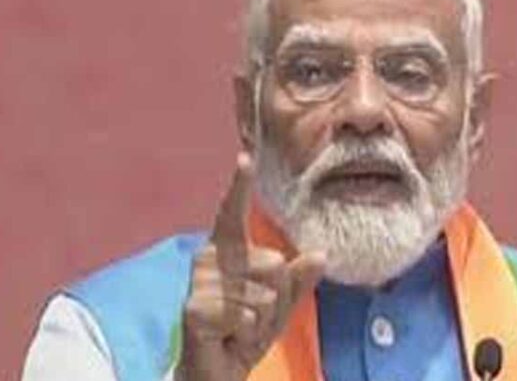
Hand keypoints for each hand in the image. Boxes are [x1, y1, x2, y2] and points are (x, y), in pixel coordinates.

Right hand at [177, 153, 325, 380]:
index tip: (244, 157)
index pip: (234, 212)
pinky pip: (246, 314)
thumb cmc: (245, 333)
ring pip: (263, 293)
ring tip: (239, 329)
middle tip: (252, 316)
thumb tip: (321, 254)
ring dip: (261, 320)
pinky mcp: (195, 307)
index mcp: (229, 249)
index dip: (239, 186)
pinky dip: (246, 333)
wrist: (217, 372)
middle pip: (274, 263)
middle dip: (276, 298)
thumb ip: (299, 281)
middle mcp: (210, 258)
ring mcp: (201, 282)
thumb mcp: (281, 306)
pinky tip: (227, 337)